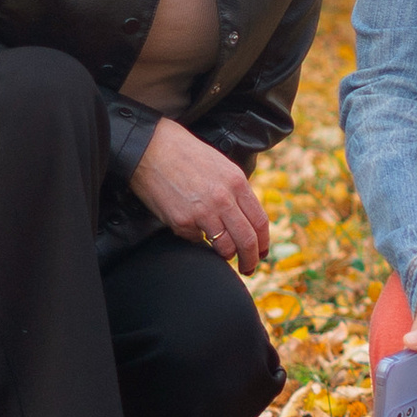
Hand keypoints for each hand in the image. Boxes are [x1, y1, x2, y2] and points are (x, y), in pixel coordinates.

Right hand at [131, 119, 269, 266]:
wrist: (154, 149)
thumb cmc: (189, 157)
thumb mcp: (223, 167)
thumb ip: (237, 192)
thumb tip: (247, 219)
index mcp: (238, 184)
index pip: (260, 221)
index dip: (263, 242)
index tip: (262, 253)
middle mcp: (224, 199)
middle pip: (246, 240)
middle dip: (250, 259)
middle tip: (249, 268)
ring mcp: (203, 212)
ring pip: (224, 247)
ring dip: (226, 255)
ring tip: (224, 255)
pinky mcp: (181, 221)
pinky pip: (194, 240)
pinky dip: (195, 239)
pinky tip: (191, 229)